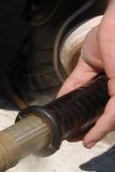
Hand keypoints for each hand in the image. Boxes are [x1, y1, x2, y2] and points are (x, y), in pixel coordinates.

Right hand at [57, 14, 114, 147]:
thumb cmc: (109, 32)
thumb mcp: (89, 62)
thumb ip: (78, 82)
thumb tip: (62, 98)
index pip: (109, 108)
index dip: (97, 123)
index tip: (82, 135)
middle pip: (111, 114)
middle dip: (95, 128)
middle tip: (78, 139)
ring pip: (113, 116)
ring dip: (98, 130)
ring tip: (82, 139)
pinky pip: (113, 112)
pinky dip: (102, 126)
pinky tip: (90, 136)